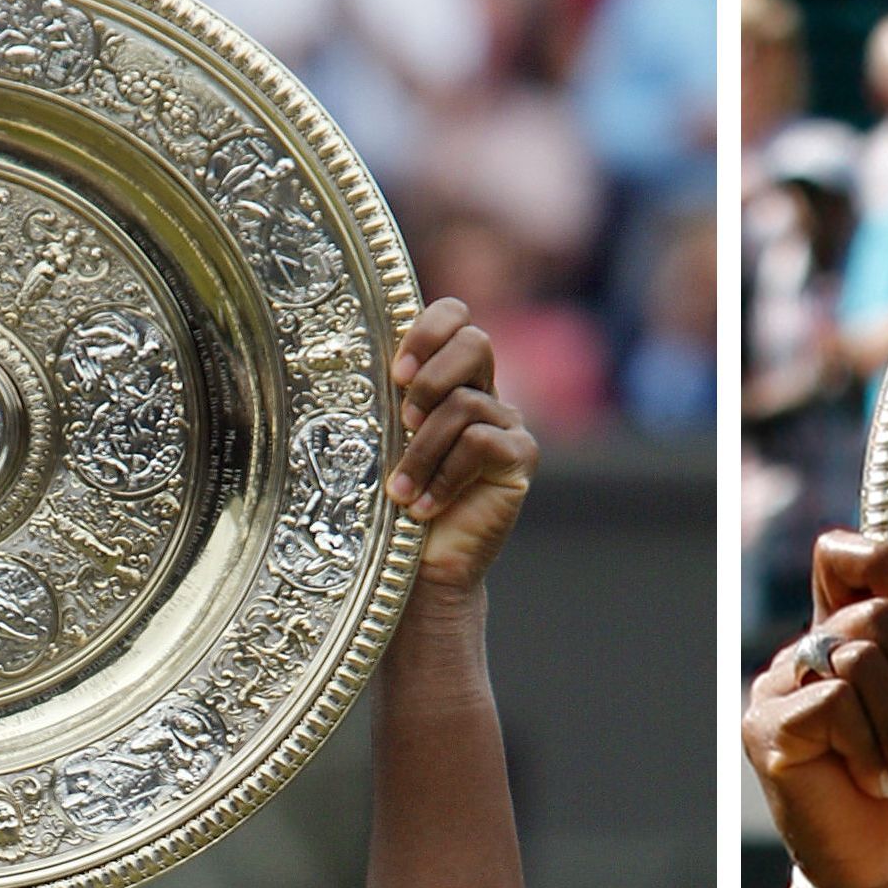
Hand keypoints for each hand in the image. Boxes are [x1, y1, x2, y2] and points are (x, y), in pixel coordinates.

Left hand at [389, 299, 534, 598]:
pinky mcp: (520, 459)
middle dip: (431, 377)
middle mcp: (484, 392)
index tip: (397, 372)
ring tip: (401, 491)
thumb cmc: (392, 504)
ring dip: (422, 449)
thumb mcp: (383, 439)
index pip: (455, 317)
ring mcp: (506, 425)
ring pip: (465, 403)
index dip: (429, 329)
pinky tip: (427, 508)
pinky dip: (446, 476)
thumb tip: (368, 357)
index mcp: (449, 377)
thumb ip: (388, 395)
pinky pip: (481, 443)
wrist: (419, 570)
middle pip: (474, 341)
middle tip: (403, 418)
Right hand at [744, 529, 887, 887]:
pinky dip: (869, 747)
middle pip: (871, 616)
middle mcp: (808, 654)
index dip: (880, 561)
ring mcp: (780, 688)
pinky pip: (832, 703)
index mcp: (848, 636)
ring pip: (857, 660)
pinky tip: (878, 785)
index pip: (841, 557)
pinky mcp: (767, 729)